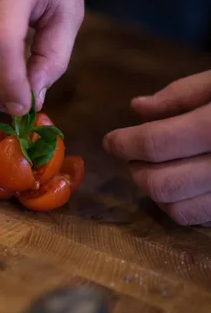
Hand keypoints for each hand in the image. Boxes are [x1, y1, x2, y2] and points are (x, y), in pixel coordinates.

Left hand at [103, 70, 210, 226]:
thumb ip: (183, 94)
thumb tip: (137, 109)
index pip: (157, 143)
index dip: (124, 143)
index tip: (111, 139)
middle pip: (161, 184)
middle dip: (136, 170)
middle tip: (132, 154)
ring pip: (178, 210)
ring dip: (154, 192)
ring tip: (155, 168)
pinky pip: (201, 219)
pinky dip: (179, 205)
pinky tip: (182, 183)